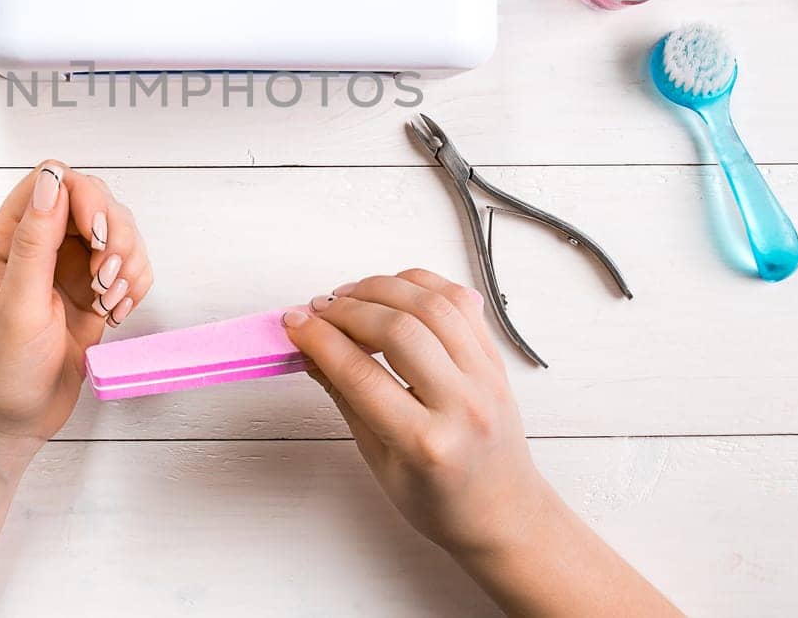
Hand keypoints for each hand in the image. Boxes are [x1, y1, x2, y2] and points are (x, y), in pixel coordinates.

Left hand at [0, 162, 153, 470]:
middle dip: (114, 234)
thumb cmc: (0, 372)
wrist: (12, 423)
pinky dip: (135, 284)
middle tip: (107, 280)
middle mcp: (38, 245)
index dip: (85, 199)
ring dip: (128, 261)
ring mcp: (67, 267)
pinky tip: (116, 313)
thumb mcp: (17, 307)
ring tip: (109, 302)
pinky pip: (129, 265)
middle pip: (94, 199)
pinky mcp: (91, 291)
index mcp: (7, 240)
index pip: (53, 180)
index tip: (99, 239)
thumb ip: (34, 243)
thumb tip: (52, 181)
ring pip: (118, 230)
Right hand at [281, 269, 551, 558]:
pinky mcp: (496, 360)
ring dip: (384, 288)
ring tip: (351, 296)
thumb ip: (346, 399)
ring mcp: (486, 378)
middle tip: (318, 310)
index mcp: (426, 443)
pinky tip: (394, 290)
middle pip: (399, 329)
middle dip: (348, 309)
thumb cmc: (441, 499)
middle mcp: (462, 404)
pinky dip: (423, 284)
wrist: (503, 513)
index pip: (361, 374)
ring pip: (433, 305)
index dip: (319, 340)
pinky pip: (460, 303)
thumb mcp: (379, 462)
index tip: (294, 324)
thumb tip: (310, 351)